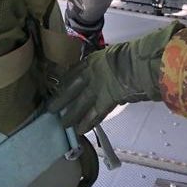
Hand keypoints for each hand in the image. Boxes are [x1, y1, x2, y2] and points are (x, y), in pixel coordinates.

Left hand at [47, 22, 182, 133]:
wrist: (136, 62)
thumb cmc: (128, 57)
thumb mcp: (111, 56)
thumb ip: (104, 65)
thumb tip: (104, 73)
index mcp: (92, 61)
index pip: (73, 73)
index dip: (64, 82)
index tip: (57, 88)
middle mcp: (90, 74)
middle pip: (71, 89)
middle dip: (60, 99)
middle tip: (50, 109)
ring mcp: (97, 88)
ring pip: (80, 104)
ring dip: (71, 115)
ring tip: (63, 124)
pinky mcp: (106, 100)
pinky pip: (95, 114)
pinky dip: (88, 123)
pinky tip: (80, 130)